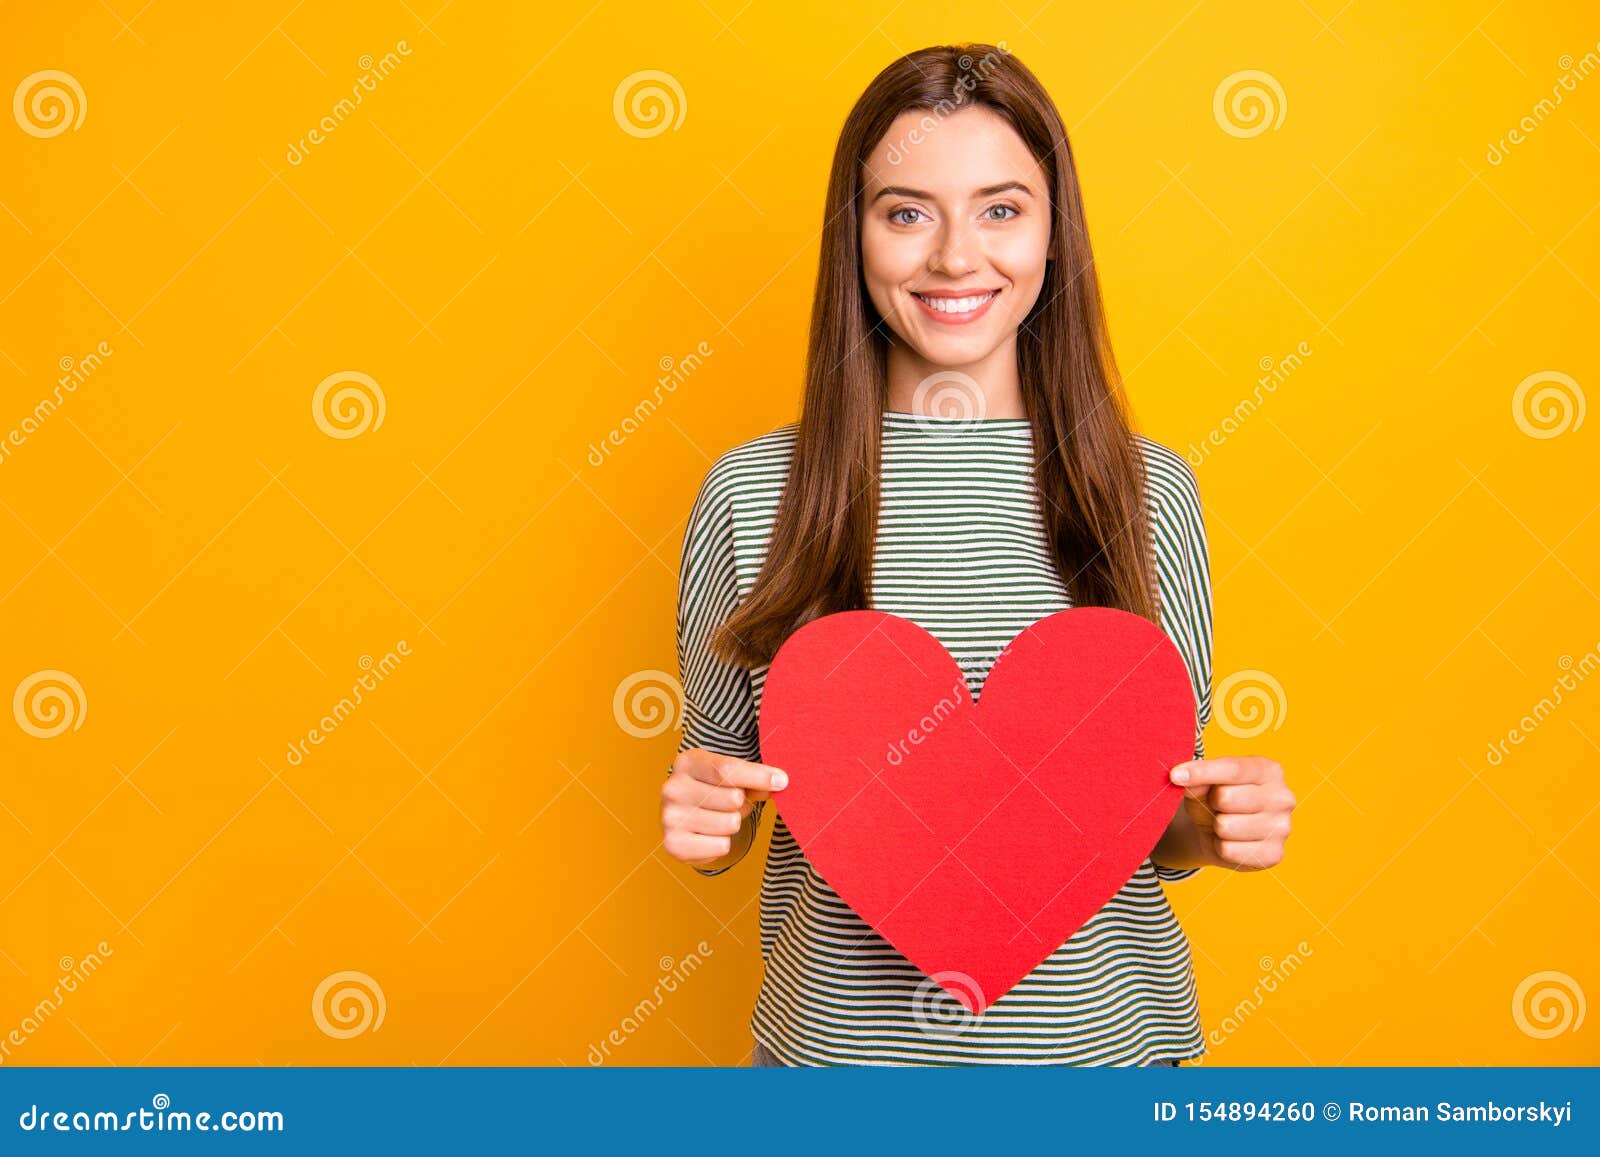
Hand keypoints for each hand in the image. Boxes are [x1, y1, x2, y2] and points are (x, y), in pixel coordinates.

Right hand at [660, 748, 787, 867]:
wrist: (685, 819)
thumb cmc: (713, 791)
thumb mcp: (731, 777)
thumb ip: (754, 778)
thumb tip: (779, 782)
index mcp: (687, 763)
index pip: (726, 769)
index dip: (757, 776)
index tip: (782, 780)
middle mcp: (673, 788)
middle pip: (732, 798)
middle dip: (742, 803)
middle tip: (731, 804)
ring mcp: (670, 817)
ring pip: (730, 823)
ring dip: (733, 824)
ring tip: (719, 818)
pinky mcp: (673, 844)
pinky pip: (721, 846)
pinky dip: (722, 843)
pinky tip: (709, 835)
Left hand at [1170, 756, 1294, 870]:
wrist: (1221, 833)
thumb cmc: (1215, 799)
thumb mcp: (1204, 783)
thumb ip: (1197, 777)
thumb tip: (1180, 777)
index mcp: (1268, 770)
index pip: (1233, 769)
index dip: (1202, 772)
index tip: (1175, 775)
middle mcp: (1282, 797)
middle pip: (1227, 797)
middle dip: (1212, 803)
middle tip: (1216, 806)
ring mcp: (1282, 827)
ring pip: (1226, 826)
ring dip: (1216, 827)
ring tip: (1223, 823)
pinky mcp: (1274, 854)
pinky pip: (1229, 850)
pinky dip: (1221, 847)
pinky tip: (1230, 841)